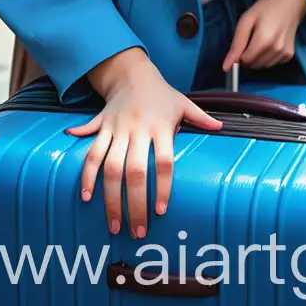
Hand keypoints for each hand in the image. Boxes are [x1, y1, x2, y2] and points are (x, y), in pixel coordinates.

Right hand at [65, 49, 221, 237]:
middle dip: (134, 204)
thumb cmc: (161, 93)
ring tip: (114, 224)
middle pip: (134, 171)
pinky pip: (92, 153)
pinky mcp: (102, 129)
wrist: (131, 73)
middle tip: (137, 231)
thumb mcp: (183, 102)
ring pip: (110, 167)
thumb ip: (200, 117)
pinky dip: (87, 174)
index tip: (161, 211)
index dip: (162, 187)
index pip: (164, 161)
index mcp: (161, 125)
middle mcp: (138, 129)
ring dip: (110, 198)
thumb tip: (220, 127)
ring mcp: (118, 130)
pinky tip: (86, 196)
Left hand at [222, 0, 305, 71]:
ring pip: (262, 66)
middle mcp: (276, 50)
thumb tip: (226, 67)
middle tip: (251, 38)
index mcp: (264, 41)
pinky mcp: (289, 55)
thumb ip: (236, 45)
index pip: (244, 61)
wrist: (290, 1)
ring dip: (257, 57)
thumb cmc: (266, 8)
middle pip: (253, 65)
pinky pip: (272, 63)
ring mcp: (284, 53)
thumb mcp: (246, 20)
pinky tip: (270, 43)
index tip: (242, 41)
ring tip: (261, 39)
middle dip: (248, 56)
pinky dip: (267, 57)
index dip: (239, 53)